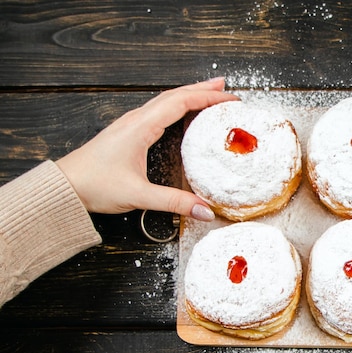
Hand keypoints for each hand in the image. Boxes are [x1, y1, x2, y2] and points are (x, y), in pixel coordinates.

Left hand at [57, 78, 238, 220]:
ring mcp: (130, 124)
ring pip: (164, 100)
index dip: (207, 97)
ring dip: (188, 94)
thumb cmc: (94, 185)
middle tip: (223, 86)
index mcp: (140, 127)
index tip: (228, 98)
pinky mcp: (127, 133)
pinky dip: (175, 105)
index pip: (181, 102)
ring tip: (207, 93)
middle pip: (174, 95)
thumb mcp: (138, 195)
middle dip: (201, 88)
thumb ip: (174, 202)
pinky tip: (179, 113)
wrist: (64, 187)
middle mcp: (135, 120)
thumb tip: (204, 210)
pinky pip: (156, 110)